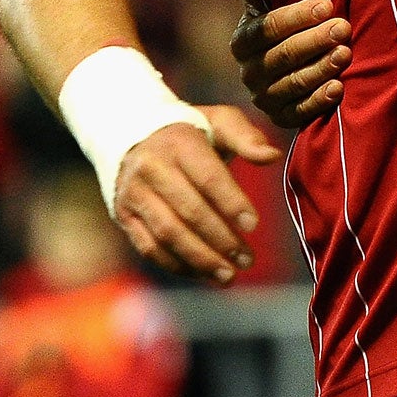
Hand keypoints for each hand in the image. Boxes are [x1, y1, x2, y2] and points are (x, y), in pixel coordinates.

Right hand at [111, 105, 281, 286]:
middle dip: (221, 239)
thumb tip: (272, 156)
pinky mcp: (124, 214)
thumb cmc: (191, 132)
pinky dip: (177, 265)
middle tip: (247, 260)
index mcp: (179, 143)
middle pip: (189, 210)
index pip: (208, 178)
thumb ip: (247, 137)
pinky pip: (149, 247)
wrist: (134, 134)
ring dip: (200, 259)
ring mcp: (134, 193)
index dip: (232, 203)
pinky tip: (202, 273)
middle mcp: (152, 167)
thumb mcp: (219, 121)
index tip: (254, 225)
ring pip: (168, 233)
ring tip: (228, 275)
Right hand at [232, 0, 351, 129]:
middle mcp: (249, 71)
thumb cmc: (286, 28)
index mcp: (243, 40)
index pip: (268, 28)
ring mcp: (263, 97)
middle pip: (283, 55)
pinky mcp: (280, 117)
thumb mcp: (270, 6)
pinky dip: (318, 100)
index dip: (297, 17)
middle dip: (315, 40)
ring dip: (321, 68)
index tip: (327, 5)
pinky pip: (298, 112)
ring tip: (345, 53)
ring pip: (292, 83)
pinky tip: (338, 88)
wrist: (288, 70)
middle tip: (343, 28)